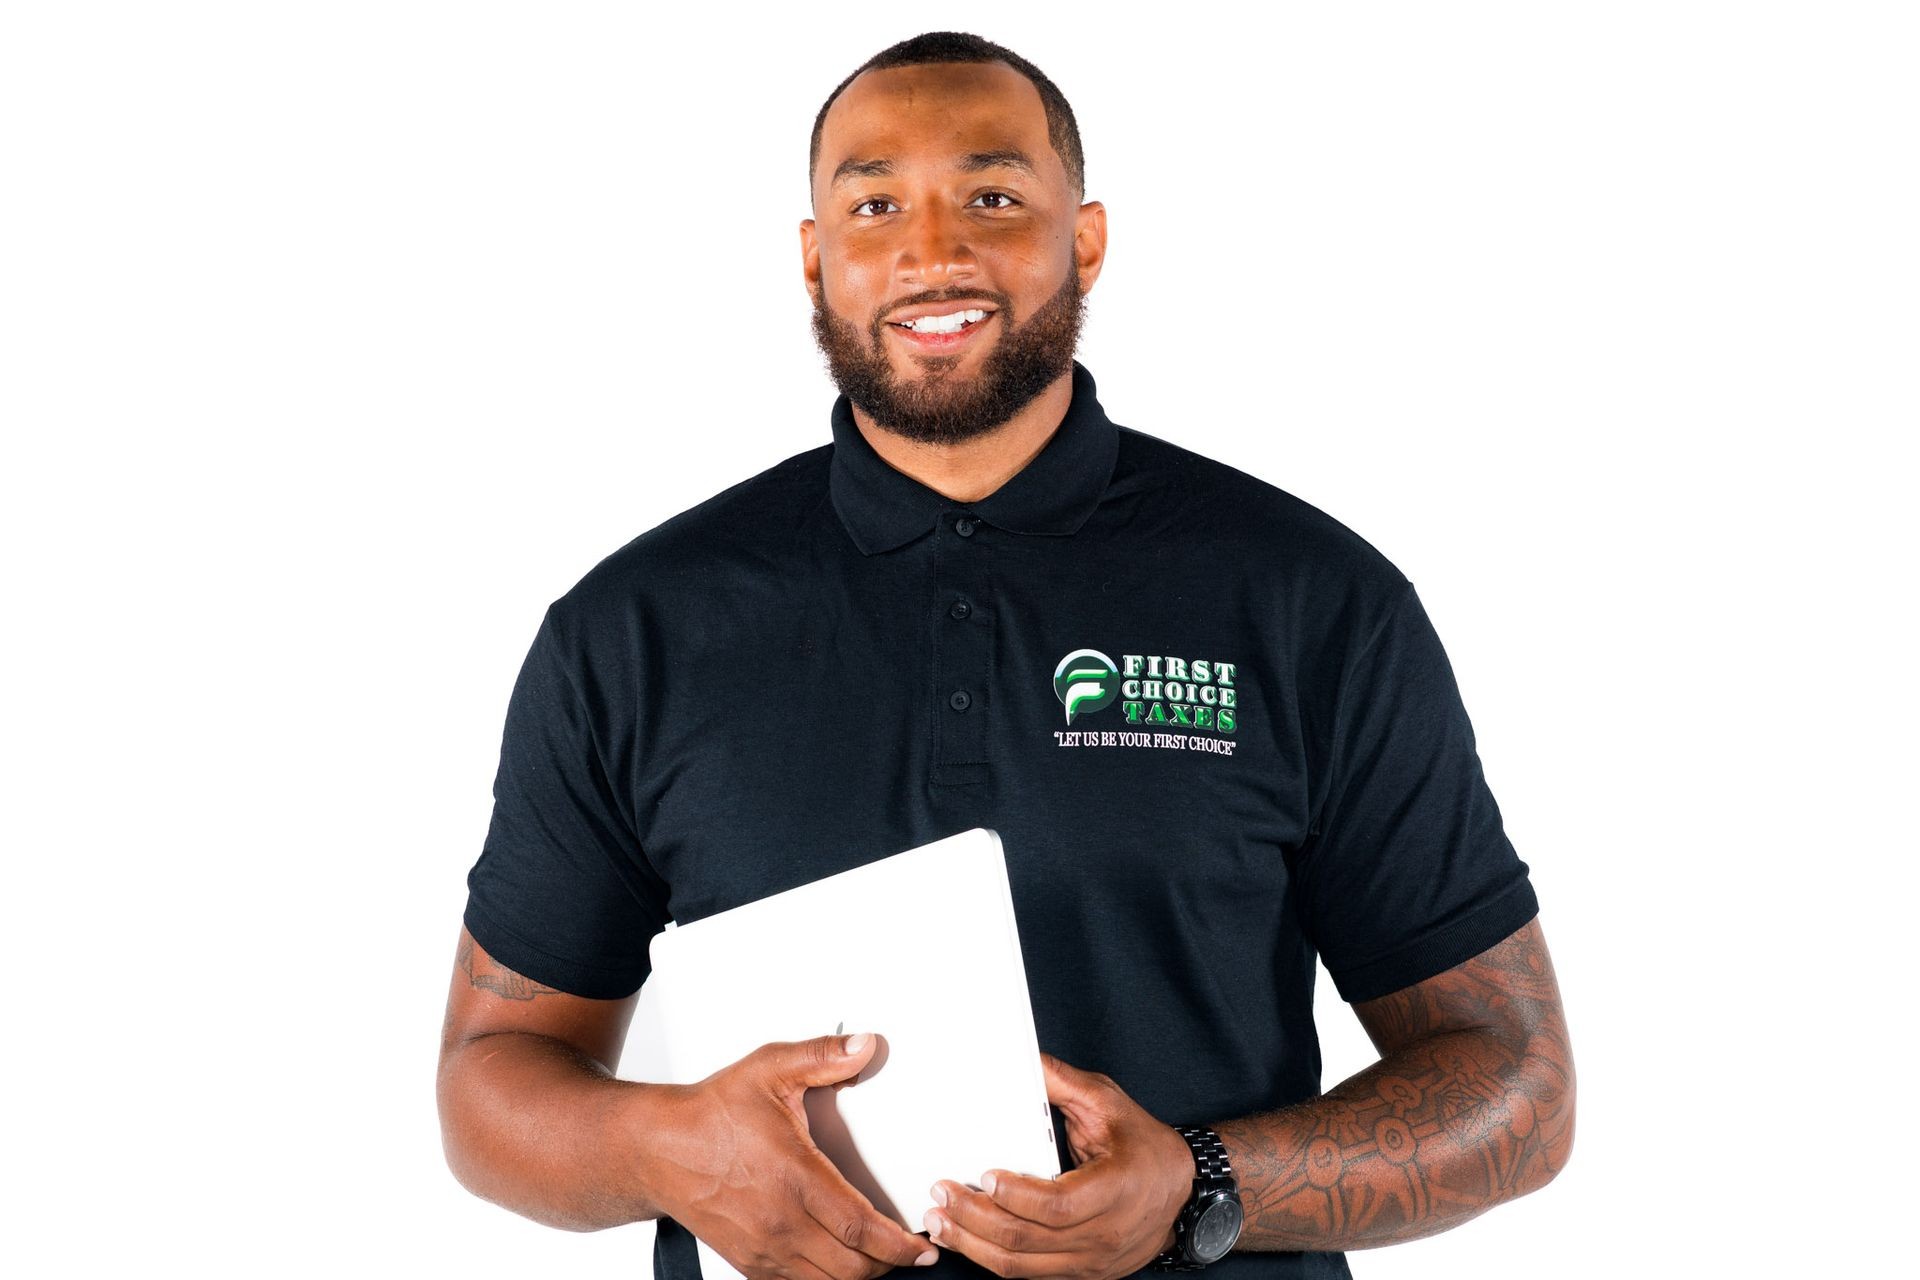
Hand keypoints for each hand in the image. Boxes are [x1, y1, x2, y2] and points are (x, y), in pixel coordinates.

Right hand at [657, 1033, 936, 1279]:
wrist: (657, 1149)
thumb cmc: (712, 1112)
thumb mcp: (769, 1069)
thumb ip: (821, 1057)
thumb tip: (864, 1046)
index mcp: (794, 1177)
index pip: (860, 1227)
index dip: (899, 1244)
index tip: (924, 1245)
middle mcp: (780, 1222)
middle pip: (851, 1268)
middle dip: (889, 1264)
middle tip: (912, 1251)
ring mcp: (762, 1248)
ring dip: (859, 1276)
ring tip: (882, 1258)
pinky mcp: (747, 1262)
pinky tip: (839, 1263)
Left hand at [922, 1052, 1195, 1279]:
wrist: (1184, 1193)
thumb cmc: (1146, 1145)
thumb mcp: (1109, 1102)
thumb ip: (1062, 1082)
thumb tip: (1021, 1061)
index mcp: (1117, 1189)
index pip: (1058, 1206)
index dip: (1015, 1195)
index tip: (983, 1174)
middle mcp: (1105, 1234)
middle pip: (1028, 1240)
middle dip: (975, 1218)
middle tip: (941, 1193)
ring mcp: (1091, 1261)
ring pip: (1021, 1267)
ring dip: (973, 1246)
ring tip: (939, 1222)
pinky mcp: (1080, 1273)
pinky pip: (1028, 1274)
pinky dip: (991, 1258)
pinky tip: (965, 1239)